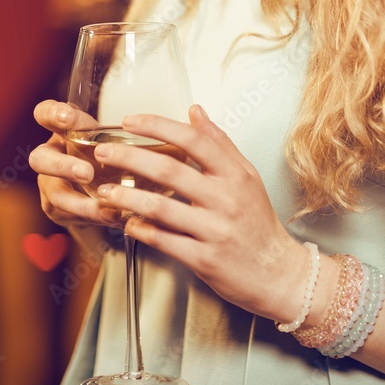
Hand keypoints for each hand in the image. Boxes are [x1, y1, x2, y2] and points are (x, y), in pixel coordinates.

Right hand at [28, 99, 123, 229]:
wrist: (105, 183)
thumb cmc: (112, 151)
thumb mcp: (118, 135)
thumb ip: (133, 130)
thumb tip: (179, 125)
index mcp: (63, 130)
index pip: (45, 114)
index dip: (52, 114)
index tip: (68, 118)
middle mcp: (51, 155)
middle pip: (40, 159)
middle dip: (62, 166)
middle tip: (87, 173)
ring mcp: (51, 184)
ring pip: (56, 194)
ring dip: (80, 203)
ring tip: (105, 206)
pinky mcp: (59, 209)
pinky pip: (70, 216)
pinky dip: (93, 217)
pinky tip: (114, 217)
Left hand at [93, 104, 308, 320]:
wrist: (279, 273)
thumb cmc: (258, 222)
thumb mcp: (247, 176)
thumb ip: (219, 143)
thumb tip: (195, 111)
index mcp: (235, 174)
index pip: (192, 139)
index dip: (157, 126)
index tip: (130, 121)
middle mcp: (225, 199)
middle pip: (170, 170)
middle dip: (130, 158)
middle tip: (104, 152)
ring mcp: (215, 230)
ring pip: (161, 207)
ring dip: (127, 197)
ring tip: (104, 192)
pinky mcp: (205, 259)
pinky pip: (165, 241)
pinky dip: (141, 230)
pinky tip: (126, 222)